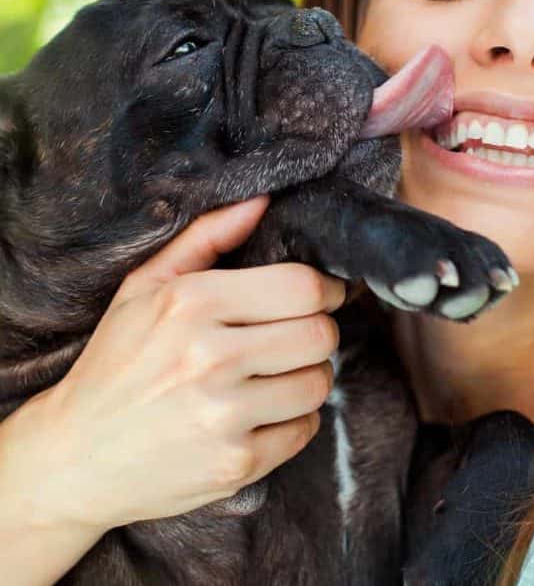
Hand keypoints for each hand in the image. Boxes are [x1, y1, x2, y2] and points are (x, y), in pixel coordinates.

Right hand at [7, 196, 344, 531]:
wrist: (76, 457)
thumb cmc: (115, 363)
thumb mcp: (145, 287)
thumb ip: (206, 237)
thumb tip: (261, 201)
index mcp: (191, 303)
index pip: (301, 287)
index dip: (327, 288)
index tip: (325, 294)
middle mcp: (210, 358)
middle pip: (320, 334)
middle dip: (319, 330)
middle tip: (297, 334)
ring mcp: (224, 416)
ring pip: (318, 382)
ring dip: (309, 375)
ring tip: (276, 373)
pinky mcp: (235, 464)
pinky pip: (305, 430)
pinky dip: (294, 419)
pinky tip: (262, 412)